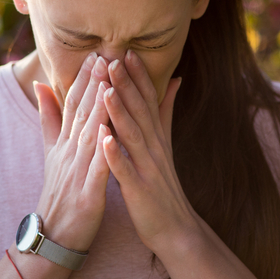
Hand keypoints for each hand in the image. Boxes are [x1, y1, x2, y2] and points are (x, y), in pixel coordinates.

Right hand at [32, 52, 113, 252]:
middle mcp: (69, 153)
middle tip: (104, 55)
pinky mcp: (88, 194)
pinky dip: (102, 150)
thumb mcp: (50, 152)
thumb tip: (40, 84)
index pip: (73, 104)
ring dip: (98, 108)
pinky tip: (109, 132)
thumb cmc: (59, 193)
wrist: (52, 237)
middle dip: (92, 83)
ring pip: (88, 135)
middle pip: (81, 113)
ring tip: (108, 83)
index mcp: (64, 143)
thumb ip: (48, 118)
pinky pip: (96, 169)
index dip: (84, 78)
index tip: (96, 52)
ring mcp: (77, 173)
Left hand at [103, 49, 196, 252]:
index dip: (138, 75)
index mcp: (156, 136)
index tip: (126, 50)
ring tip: (107, 90)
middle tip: (113, 57)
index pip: (148, 99)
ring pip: (133, 136)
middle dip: (127, 84)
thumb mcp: (166, 143)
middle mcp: (154, 147)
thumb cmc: (163, 184)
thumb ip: (165, 111)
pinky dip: (115, 155)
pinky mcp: (139, 189)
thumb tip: (176, 79)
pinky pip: (126, 170)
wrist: (175, 228)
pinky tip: (104, 140)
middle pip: (140, 111)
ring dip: (120, 113)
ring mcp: (147, 168)